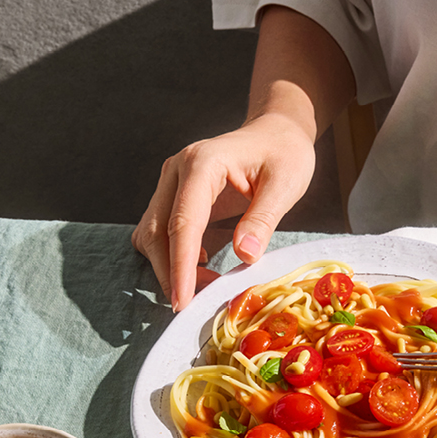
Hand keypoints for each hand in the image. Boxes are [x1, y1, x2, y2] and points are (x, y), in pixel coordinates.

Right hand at [131, 113, 315, 310]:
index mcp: (202, 163)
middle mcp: (177, 171)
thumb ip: (263, 219)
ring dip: (170, 267)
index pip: (182, 222)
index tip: (183, 301)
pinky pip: (161, 233)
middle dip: (170, 273)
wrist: (276, 133)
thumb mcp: (285, 185)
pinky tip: (203, 269)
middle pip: (156, 231)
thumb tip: (244, 258)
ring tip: (206, 287)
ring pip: (151, 235)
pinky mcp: (174, 196)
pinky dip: (174, 257)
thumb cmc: (284, 154)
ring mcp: (171, 183)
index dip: (180, 266)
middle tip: (197, 304)